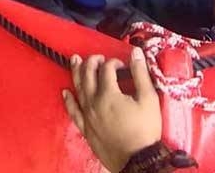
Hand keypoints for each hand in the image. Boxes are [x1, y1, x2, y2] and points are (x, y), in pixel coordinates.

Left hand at [62, 49, 162, 172]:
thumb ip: (141, 74)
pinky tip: (65, 92)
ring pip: (78, 89)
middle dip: (92, 62)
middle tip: (96, 56)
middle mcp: (94, 102)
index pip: (106, 69)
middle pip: (88, 75)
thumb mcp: (148, 99)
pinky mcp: (86, 129)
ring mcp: (88, 116)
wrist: (137, 160)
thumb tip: (136, 53)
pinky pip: (73, 112)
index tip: (123, 65)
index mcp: (109, 94)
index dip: (114, 62)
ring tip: (74, 61)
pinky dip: (68, 100)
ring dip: (76, 73)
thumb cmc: (145, 130)